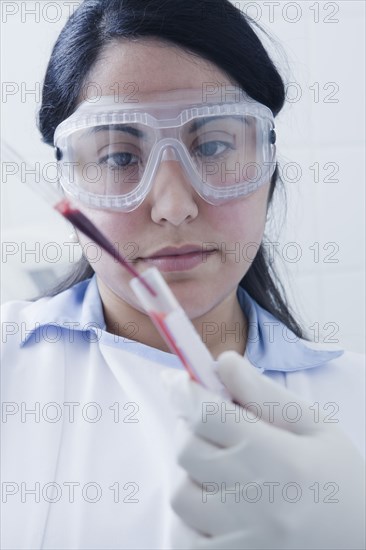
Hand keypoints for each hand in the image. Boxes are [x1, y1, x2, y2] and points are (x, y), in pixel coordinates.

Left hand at [161, 351, 364, 548]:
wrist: (359, 541)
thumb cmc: (340, 479)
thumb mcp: (314, 426)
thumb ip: (264, 394)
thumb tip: (223, 362)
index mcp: (281, 458)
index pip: (208, 414)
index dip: (186, 392)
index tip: (180, 381)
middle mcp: (258, 501)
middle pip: (187, 449)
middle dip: (191, 427)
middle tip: (210, 423)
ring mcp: (243, 540)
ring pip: (181, 493)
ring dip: (192, 472)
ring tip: (221, 468)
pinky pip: (184, 537)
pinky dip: (191, 515)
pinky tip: (218, 504)